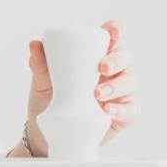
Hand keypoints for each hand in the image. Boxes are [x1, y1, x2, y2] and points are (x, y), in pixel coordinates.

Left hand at [24, 20, 139, 156]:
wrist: (45, 136)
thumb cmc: (48, 102)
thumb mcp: (41, 82)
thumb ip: (40, 64)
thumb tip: (34, 44)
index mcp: (94, 56)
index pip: (111, 37)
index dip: (116, 30)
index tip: (113, 32)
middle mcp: (111, 72)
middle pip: (125, 57)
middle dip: (118, 59)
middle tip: (102, 67)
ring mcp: (119, 92)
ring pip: (131, 81)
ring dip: (118, 85)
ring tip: (98, 94)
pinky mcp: (122, 114)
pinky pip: (132, 110)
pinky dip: (122, 109)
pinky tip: (108, 111)